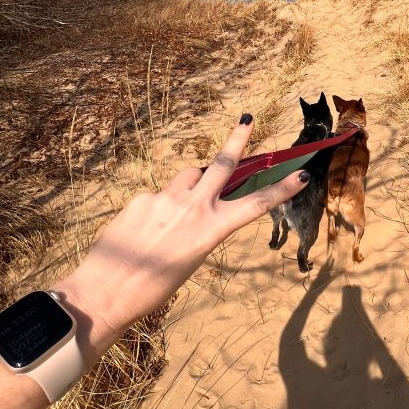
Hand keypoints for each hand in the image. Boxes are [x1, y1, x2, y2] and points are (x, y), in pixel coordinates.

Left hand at [54, 115, 308, 361]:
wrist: (106, 290)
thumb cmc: (154, 286)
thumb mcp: (192, 258)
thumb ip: (201, 226)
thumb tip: (197, 202)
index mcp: (211, 229)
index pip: (256, 204)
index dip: (281, 190)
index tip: (301, 176)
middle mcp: (192, 207)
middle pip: (221, 163)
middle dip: (237, 139)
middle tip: (247, 119)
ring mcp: (165, 197)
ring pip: (187, 178)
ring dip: (192, 183)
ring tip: (178, 211)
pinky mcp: (142, 197)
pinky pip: (159, 195)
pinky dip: (159, 206)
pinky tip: (144, 232)